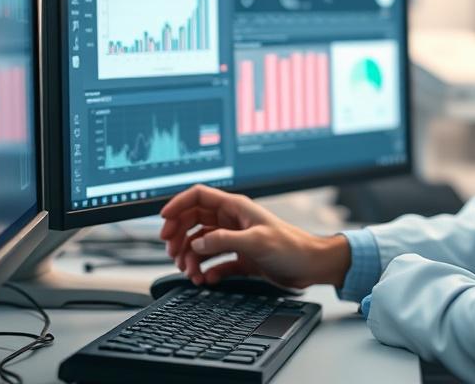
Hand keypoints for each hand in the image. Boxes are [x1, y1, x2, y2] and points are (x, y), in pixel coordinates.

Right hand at [159, 184, 350, 288]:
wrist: (311, 266)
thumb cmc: (291, 246)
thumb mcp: (256, 241)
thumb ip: (224, 241)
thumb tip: (197, 243)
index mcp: (236, 208)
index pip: (199, 197)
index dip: (178, 204)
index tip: (163, 220)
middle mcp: (232, 221)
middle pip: (194, 221)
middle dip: (179, 235)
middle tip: (172, 252)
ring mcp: (235, 239)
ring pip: (201, 243)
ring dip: (191, 257)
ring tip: (191, 272)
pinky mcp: (240, 258)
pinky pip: (214, 262)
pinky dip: (207, 270)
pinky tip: (207, 279)